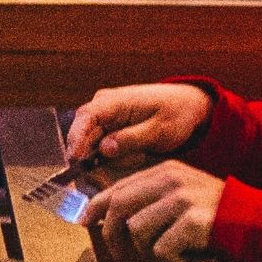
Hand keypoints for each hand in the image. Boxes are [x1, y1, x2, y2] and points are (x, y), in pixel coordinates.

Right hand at [66, 83, 211, 167]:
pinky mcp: (108, 130)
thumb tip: (104, 149)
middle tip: (132, 160)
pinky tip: (138, 153)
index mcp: (113, 101)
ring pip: (92, 146)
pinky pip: (102, 149)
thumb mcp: (159, 130)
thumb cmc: (175, 113)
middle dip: (99, 155)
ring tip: (141, 153)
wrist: (186, 106)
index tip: (75, 159)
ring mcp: (104, 119)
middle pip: (84, 135)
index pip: (85, 117)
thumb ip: (131, 139)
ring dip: (112, 158)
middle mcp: (102, 107)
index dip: (76, 139)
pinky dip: (116, 157)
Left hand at [81, 159, 224, 261]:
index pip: (119, 187)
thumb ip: (149, 200)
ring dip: (151, 252)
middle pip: (120, 207)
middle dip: (112, 235)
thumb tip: (106, 216)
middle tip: (119, 256)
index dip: (96, 206)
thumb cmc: (215, 218)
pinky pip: (162, 251)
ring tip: (174, 252)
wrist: (257, 227)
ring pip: (138, 232)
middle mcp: (171, 179)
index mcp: (166, 170)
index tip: (83, 221)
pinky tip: (190, 257)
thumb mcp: (181, 197)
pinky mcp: (192, 221)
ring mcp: (182, 199)